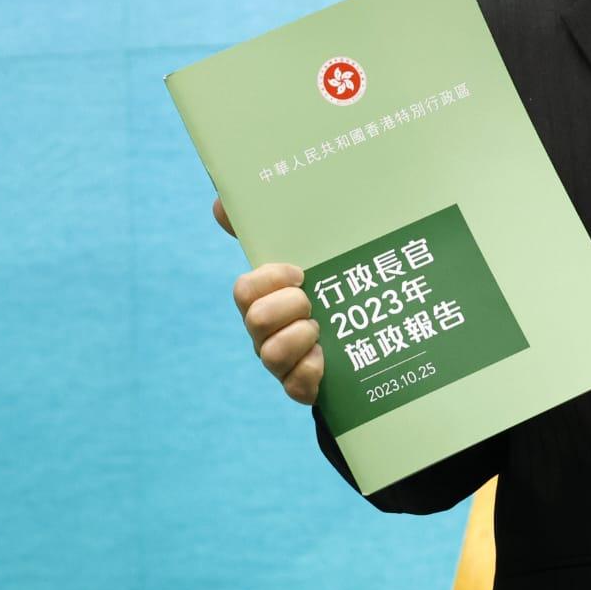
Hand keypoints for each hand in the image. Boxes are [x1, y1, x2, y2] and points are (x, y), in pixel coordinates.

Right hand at [218, 197, 324, 404]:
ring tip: (321, 330)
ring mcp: (281, 361)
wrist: (370, 333)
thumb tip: (220, 202)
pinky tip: (326, 360)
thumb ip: (269, 227)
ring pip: (270, 355)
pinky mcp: (300, 387)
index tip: (298, 272)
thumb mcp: (311, 252)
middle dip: (288, 307)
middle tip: (313, 302)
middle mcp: (265, 331)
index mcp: (264, 298)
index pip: (245, 288)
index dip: (269, 279)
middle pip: (255, 320)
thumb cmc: (331, 285)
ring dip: (300, 338)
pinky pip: (294, 387)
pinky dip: (311, 372)